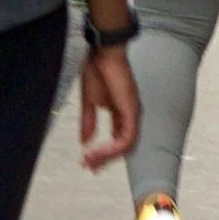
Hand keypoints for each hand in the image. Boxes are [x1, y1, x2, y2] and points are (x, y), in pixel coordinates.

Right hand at [77, 46, 138, 170]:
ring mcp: (133, 113)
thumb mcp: (89, 102)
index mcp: (122, 112)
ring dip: (107, 156)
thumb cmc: (97, 71)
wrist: (102, 52)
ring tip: (90, 160)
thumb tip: (84, 141)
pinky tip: (98, 152)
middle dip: (106, 159)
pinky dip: (113, 148)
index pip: (118, 140)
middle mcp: (130, 115)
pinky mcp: (132, 111)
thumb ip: (88, 122)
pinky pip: (127, 138)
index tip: (88, 162)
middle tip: (89, 167)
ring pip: (127, 146)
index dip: (105, 153)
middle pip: (124, 146)